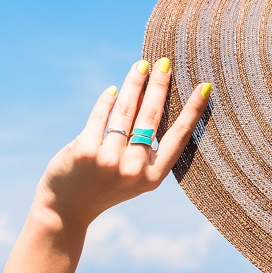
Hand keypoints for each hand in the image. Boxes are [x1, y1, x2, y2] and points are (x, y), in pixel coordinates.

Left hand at [32, 57, 211, 231]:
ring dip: (134, 83)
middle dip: (159, 85)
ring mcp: (110, 160)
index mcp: (154, 176)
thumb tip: (150, 96)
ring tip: (140, 66)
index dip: (193, 110)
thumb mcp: (133, 174)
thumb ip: (144, 145)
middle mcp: (135, 169)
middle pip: (151, 116)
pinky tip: (113, 90)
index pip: (178, 136)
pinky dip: (107, 100)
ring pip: (125, 111)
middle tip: (164, 62)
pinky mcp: (86, 151)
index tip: (204, 86)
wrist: (67, 209)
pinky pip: (101, 117)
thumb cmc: (104, 186)